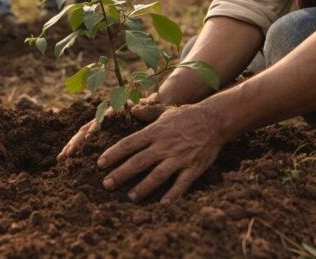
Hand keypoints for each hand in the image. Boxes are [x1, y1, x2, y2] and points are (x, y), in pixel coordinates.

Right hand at [57, 93, 164, 160]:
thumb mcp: (154, 107)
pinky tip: (65, 158)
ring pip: (83, 134)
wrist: (151, 105)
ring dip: (72, 145)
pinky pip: (84, 140)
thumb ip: (150, 105)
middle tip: (68, 153)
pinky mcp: (100, 132)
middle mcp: (104, 115)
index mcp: (116, 109)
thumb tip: (146, 101)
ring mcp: (101, 123)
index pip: (103, 116)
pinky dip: (74, 148)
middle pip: (87, 127)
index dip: (96, 126)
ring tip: (62, 158)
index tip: (90, 136)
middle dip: (78, 140)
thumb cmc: (154, 108)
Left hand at [97, 100, 224, 202]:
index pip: (129, 144)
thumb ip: (147, 112)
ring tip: (130, 197)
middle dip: (121, 174)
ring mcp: (179, 158)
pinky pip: (181, 185)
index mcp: (155, 131)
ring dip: (143, 187)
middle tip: (106, 185)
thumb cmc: (187, 116)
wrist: (214, 120)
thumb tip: (131, 109)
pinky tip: (162, 205)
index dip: (113, 154)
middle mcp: (164, 145)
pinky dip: (172, 196)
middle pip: (139, 162)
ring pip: (157, 175)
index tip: (100, 164)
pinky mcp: (193, 168)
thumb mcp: (165, 111)